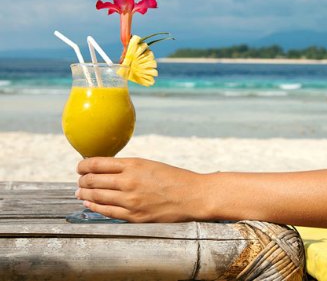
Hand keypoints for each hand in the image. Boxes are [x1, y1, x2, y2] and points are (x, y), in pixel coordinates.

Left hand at [76, 157, 207, 222]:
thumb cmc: (173, 178)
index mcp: (133, 165)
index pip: (97, 164)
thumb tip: (105, 169)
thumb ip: (128, 167)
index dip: (83, 165)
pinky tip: (89, 204)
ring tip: (80, 192)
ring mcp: (130, 201)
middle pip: (93, 180)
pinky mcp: (134, 216)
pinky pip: (107, 212)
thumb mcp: (150, 164)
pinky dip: (94, 207)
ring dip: (84, 194)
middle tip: (79, 180)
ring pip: (96, 197)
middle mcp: (129, 182)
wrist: (192, 195)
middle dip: (82, 180)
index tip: (80, 166)